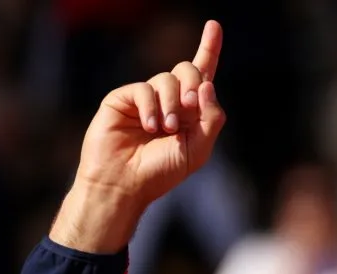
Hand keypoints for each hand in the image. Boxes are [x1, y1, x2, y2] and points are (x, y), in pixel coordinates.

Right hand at [50, 20, 225, 252]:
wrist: (125, 184)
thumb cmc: (161, 172)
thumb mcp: (198, 150)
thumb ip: (210, 119)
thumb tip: (208, 84)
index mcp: (190, 111)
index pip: (202, 74)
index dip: (209, 48)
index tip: (214, 26)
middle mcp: (169, 100)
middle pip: (188, 70)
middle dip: (193, 84)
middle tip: (189, 107)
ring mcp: (145, 98)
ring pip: (167, 79)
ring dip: (171, 104)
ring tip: (165, 130)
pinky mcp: (123, 99)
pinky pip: (143, 89)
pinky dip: (151, 107)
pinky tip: (149, 127)